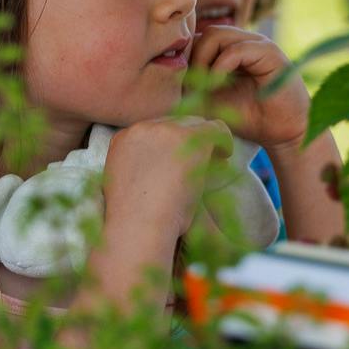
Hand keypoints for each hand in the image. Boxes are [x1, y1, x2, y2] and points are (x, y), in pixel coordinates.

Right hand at [101, 116, 232, 239]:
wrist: (137, 224)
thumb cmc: (134, 220)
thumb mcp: (128, 188)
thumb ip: (142, 170)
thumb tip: (168, 171)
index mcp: (123, 139)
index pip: (154, 131)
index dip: (172, 144)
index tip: (182, 161)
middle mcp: (142, 129)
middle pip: (175, 124)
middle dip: (189, 140)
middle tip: (203, 162)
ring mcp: (164, 130)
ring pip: (195, 124)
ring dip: (205, 142)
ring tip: (217, 159)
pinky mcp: (187, 136)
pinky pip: (215, 129)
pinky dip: (224, 141)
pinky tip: (225, 155)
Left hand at [190, 25, 308, 149]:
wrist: (284, 133)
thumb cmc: (250, 118)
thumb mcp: (212, 102)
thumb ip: (194, 87)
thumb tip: (167, 80)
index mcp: (233, 50)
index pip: (201, 39)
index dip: (188, 58)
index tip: (184, 84)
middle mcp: (245, 42)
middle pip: (206, 33)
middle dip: (192, 58)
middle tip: (191, 85)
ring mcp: (258, 44)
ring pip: (217, 34)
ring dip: (203, 60)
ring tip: (203, 86)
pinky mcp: (270, 53)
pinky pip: (237, 49)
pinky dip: (220, 66)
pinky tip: (216, 85)